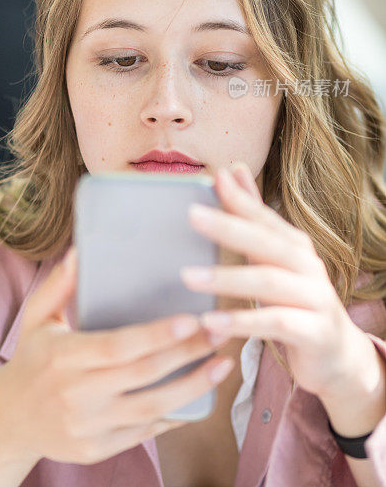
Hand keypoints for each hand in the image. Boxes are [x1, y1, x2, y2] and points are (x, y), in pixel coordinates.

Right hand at [0, 246, 234, 467]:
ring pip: (151, 408)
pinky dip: (175, 416)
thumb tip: (80, 251)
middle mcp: (76, 394)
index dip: (156, 336)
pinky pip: (144, 433)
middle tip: (220, 331)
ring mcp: (88, 426)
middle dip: (187, 354)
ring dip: (193, 387)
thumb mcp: (36, 317)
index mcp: (63, 356)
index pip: (117, 346)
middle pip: (143, 375)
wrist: (7, 420)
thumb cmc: (31, 358)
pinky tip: (200, 398)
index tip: (191, 319)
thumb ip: (60, 284)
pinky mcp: (97, 450)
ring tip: (223, 364)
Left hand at [180, 163, 372, 401]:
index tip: (215, 178)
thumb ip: (253, 218)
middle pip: (266, 242)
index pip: (265, 217)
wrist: (338, 355)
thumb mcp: (275, 259)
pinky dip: (242, 321)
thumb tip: (233, 170)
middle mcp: (308, 266)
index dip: (241, 198)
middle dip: (228, 227)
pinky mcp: (315, 332)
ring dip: (226, 278)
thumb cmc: (296, 301)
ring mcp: (315, 298)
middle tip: (192, 215)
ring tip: (188, 276)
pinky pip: (275, 323)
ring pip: (269, 282)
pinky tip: (211, 322)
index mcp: (295, 246)